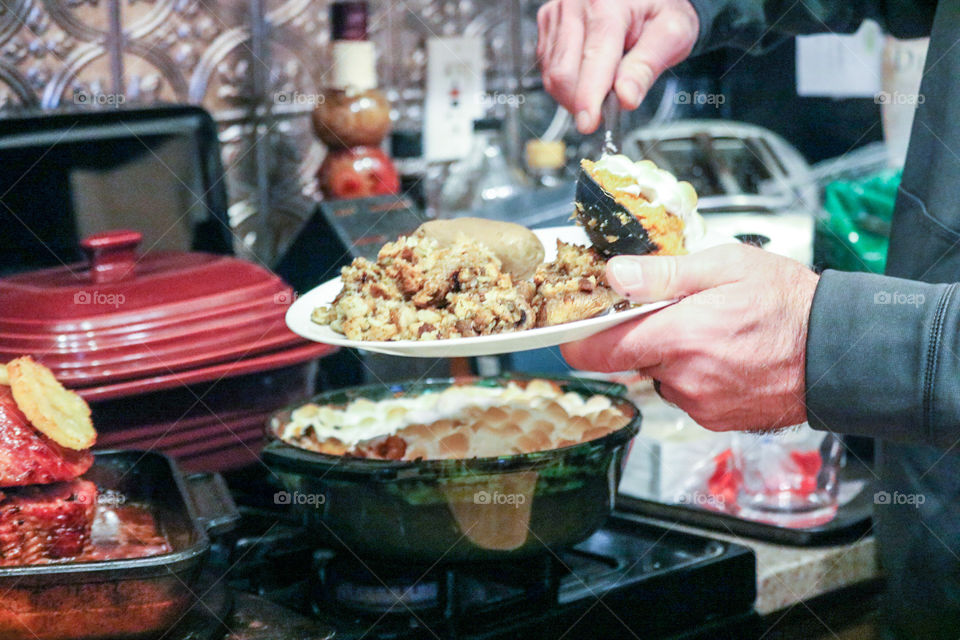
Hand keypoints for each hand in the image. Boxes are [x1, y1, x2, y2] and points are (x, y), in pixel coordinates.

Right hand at [536, 0, 698, 133]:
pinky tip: (588, 72)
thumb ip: (647, 66)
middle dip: (582, 101)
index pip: (592, 61)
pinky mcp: (548, 24)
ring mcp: (557, 14)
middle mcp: (575, 6)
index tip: (589, 123)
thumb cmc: (660, 7)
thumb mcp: (671, 33)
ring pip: (552, 76)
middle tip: (608, 106)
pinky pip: (548, 68)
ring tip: (603, 82)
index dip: (589, 98)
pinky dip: (568, 81)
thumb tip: (626, 98)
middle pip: (564, 74)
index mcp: (607, 5)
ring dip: (574, 93)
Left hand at [561, 244, 819, 431]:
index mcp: (679, 338)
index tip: (574, 325)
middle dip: (638, 335)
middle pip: (628, 360)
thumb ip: (662, 274)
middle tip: (669, 310)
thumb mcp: (725, 267)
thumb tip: (614, 275)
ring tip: (708, 331)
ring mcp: (699, 404)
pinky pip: (684, 394)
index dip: (577, 339)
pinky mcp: (714, 419)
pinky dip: (691, 375)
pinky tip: (722, 355)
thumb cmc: (788, 304)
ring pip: (658, 376)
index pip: (597, 352)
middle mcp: (683, 379)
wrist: (840, 352)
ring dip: (668, 355)